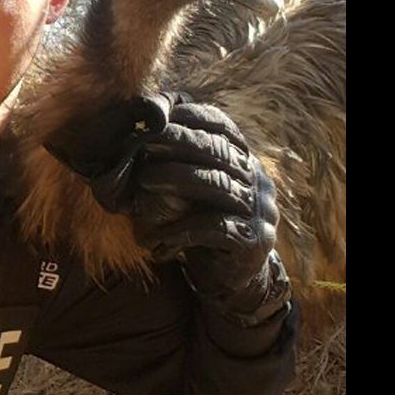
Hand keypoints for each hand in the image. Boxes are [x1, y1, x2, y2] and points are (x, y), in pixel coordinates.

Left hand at [47, 95, 287, 318]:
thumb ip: (179, 165)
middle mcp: (257, 181)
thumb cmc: (204, 228)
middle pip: (218, 152)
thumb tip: (136, 135)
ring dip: (176, 178)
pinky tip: (156, 234)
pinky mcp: (251, 241)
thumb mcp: (194, 193)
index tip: (161, 114)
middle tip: (145, 142)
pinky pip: (214, 227)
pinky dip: (180, 228)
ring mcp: (259, 211)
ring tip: (143, 179)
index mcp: (246, 162)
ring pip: (216, 185)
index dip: (194, 116)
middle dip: (179, 142)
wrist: (231, 280)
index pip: (224, 128)